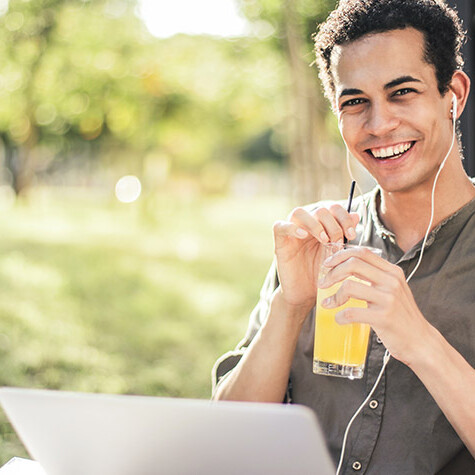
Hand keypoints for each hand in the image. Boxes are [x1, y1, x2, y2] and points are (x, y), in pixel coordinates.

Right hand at [272, 204, 358, 316]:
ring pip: (298, 213)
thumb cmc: (322, 275)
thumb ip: (345, 235)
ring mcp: (291, 233)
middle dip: (333, 224)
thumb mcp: (337, 255)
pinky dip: (291, 227)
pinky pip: (279, 226)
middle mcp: (306, 226)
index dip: (344, 217)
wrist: (305, 295)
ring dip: (315, 224)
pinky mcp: (280, 243)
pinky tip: (303, 236)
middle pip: (318, 210)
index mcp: (321, 226)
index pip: (332, 209)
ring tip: (324, 240)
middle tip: (338, 241)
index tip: (352, 234)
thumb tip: (356, 215)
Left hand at [319, 247, 432, 365]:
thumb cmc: (401, 315)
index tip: (327, 264)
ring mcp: (389, 299)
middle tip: (322, 284)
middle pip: (353, 264)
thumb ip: (375, 277)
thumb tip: (345, 268)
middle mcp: (391, 281)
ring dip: (333, 296)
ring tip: (328, 304)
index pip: (362, 252)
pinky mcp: (384, 317)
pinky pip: (352, 312)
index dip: (340, 255)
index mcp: (392, 271)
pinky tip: (339, 319)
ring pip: (349, 287)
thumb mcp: (392, 290)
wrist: (420, 341)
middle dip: (332, 273)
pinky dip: (340, 316)